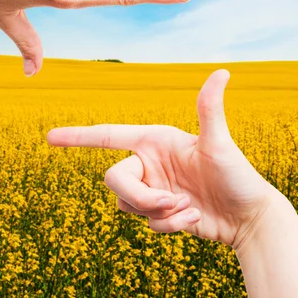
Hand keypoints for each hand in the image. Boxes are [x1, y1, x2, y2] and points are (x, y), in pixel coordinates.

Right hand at [47, 70, 278, 250]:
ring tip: (188, 207)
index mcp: (155, 140)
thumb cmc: (239, 175)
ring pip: (126, 204)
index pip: (108, 135)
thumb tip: (222, 71)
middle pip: (114, 180)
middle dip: (140, 197)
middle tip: (172, 201)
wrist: (247, 218)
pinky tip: (193, 219)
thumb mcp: (220, 144)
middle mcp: (148, 163)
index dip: (78, 136)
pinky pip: (145, 223)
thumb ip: (209, 109)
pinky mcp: (158, 212)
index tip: (49, 138)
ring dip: (157, 212)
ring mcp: (152, 188)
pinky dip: (168, 225)